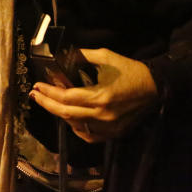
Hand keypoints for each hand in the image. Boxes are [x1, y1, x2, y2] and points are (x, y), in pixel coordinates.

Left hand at [29, 48, 157, 142]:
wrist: (156, 86)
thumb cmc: (130, 70)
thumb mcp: (105, 57)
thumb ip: (81, 55)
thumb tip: (59, 55)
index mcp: (101, 96)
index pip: (66, 98)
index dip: (48, 92)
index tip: (37, 86)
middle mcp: (103, 115)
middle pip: (66, 113)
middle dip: (46, 103)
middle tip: (35, 94)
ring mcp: (109, 127)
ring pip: (75, 125)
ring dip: (59, 114)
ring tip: (49, 101)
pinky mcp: (114, 133)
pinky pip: (89, 135)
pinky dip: (76, 127)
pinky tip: (69, 117)